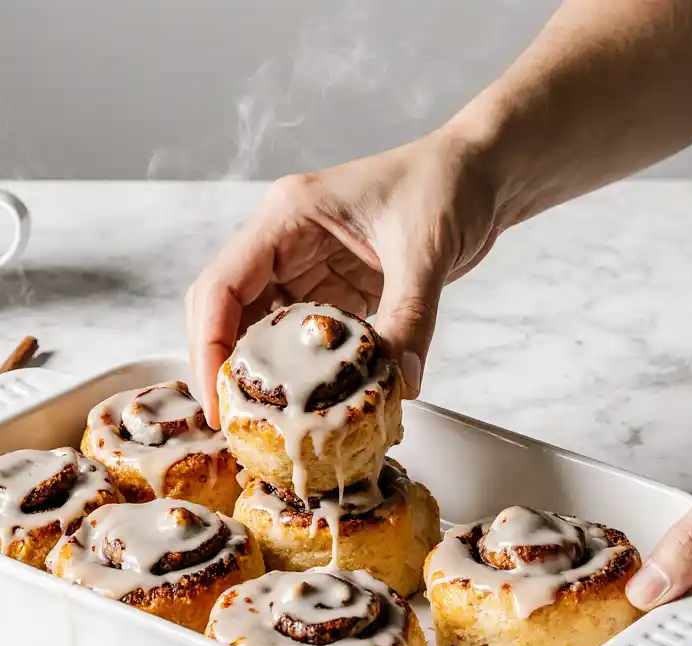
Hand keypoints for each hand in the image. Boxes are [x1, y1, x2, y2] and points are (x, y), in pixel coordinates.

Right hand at [185, 129, 499, 425]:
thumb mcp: (426, 250)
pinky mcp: (330, 290)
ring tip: (263, 424)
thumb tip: (400, 383)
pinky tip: (308, 404)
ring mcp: (304, 267)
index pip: (222, 287)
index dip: (209, 347)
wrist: (482, 174)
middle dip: (224, 369)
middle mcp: (284, 241)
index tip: (217, 400)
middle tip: (234, 424)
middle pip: (226, 313)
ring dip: (261, 375)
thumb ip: (410, 317)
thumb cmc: (448, 183)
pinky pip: (300, 338)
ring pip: (258, 329)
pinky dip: (301, 371)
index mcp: (288, 216)